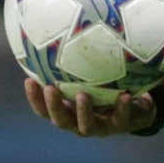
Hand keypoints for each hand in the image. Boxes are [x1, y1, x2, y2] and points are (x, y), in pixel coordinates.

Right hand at [24, 79, 159, 136]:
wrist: (134, 112)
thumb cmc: (104, 92)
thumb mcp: (86, 80)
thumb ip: (72, 68)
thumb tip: (56, 35)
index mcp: (68, 112)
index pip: (44, 109)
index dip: (35, 98)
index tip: (28, 80)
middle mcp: (79, 123)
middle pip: (61, 120)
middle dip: (54, 106)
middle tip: (50, 89)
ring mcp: (99, 127)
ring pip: (87, 125)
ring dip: (83, 111)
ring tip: (83, 95)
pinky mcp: (120, 125)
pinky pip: (121, 118)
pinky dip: (122, 107)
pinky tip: (125, 95)